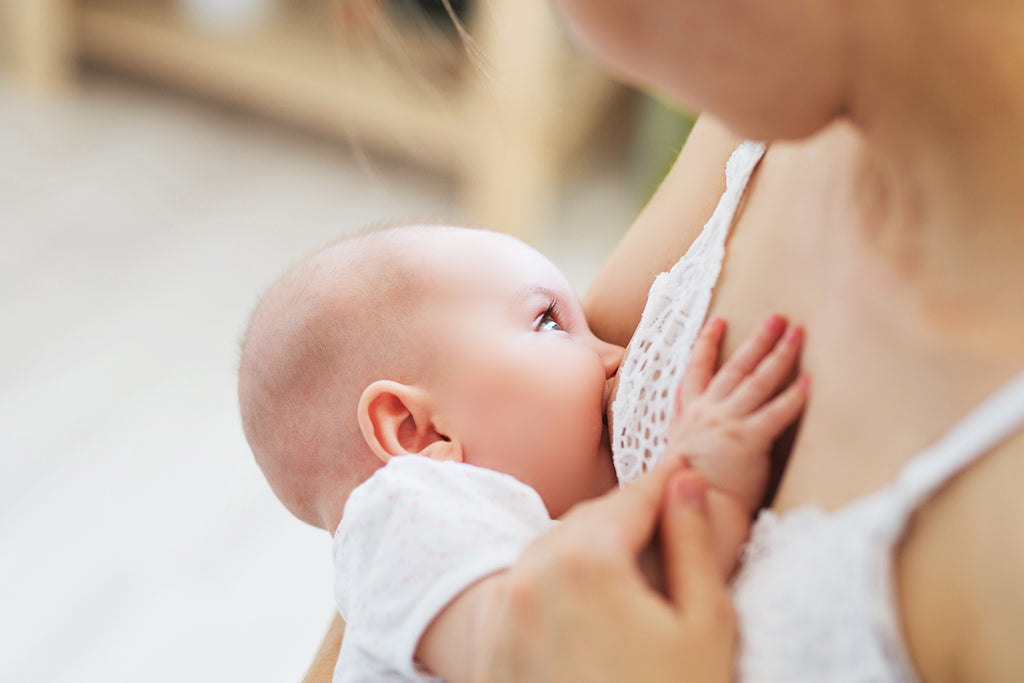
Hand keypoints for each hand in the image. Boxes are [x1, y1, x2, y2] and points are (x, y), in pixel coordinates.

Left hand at [476, 462, 734, 682]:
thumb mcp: (705, 625)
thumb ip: (692, 543)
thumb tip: (686, 482)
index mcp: (585, 561)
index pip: (631, 500)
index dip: (664, 484)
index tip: (683, 471)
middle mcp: (530, 576)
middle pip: (586, 522)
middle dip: (625, 514)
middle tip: (662, 509)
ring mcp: (503, 614)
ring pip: (549, 552)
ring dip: (588, 545)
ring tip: (629, 555)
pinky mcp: (491, 650)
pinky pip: (524, 591)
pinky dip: (556, 582)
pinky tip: (589, 600)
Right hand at [668, 315, 807, 513]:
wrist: (686, 510)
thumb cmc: (683, 487)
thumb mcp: (673, 448)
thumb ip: (680, 422)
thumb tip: (680, 400)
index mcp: (690, 415)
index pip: (697, 370)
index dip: (707, 344)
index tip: (718, 321)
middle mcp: (708, 412)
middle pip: (736, 367)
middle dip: (758, 340)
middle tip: (778, 317)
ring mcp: (727, 424)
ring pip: (757, 381)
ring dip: (779, 354)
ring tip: (797, 333)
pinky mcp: (747, 440)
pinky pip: (775, 413)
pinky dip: (792, 396)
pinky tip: (808, 381)